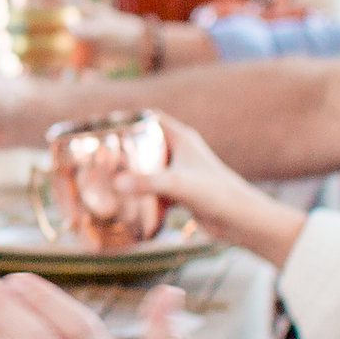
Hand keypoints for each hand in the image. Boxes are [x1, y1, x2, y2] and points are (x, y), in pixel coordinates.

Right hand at [118, 117, 305, 263]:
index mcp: (181, 137)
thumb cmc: (218, 195)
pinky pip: (155, 187)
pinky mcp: (182, 192)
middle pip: (145, 141)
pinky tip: (125, 201)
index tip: (104, 124)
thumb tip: (117, 183)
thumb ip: (148, 183)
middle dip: (123, 147)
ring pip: (149, 166)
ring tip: (106, 176)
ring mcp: (181, 171)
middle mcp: (181, 151)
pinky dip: (141, 192)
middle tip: (99, 153)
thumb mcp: (179, 185)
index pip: (149, 117)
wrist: (241, 221)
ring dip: (131, 171)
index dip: (127, 118)